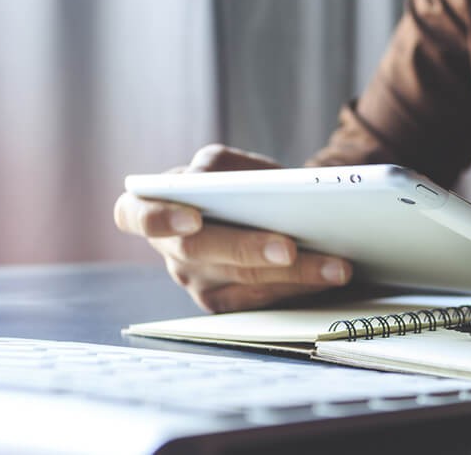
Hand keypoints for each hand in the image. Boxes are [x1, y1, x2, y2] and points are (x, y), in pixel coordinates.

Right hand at [114, 144, 352, 312]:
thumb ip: (223, 169)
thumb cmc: (239, 183)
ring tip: (336, 266)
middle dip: (247, 248)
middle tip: (289, 247)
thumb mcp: (230, 166)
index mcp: (155, 204)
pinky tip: (329, 277)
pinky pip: (260, 300)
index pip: (133, 214)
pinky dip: (299, 286)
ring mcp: (194, 280)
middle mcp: (169, 248)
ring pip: (241, 280)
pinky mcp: (222, 304)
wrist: (260, 212)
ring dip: (293, 274)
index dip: (158, 218)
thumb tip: (230, 182)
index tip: (193, 218)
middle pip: (201, 252)